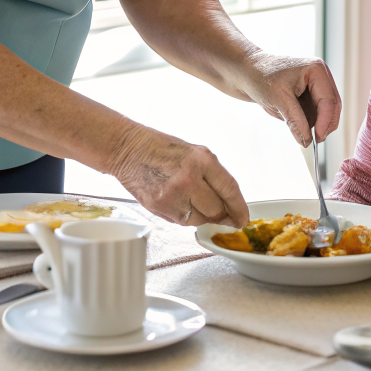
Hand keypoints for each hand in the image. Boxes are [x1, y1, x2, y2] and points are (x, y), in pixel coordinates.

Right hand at [108, 123, 248, 227]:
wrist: (127, 149)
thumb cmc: (161, 148)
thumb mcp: (194, 152)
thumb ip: (213, 176)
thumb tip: (229, 204)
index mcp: (202, 159)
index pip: (229, 189)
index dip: (239, 208)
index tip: (243, 219)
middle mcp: (189, 178)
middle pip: (216, 210)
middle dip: (220, 214)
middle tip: (219, 212)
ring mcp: (172, 194)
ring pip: (200, 219)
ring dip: (201, 215)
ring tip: (190, 198)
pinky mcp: (159, 207)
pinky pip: (182, 221)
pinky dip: (185, 216)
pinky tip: (178, 201)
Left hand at [240, 53, 341, 145]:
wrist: (246, 72)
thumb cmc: (260, 77)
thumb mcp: (278, 99)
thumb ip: (295, 120)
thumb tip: (307, 141)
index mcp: (317, 70)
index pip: (329, 101)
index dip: (325, 122)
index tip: (317, 139)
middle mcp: (320, 77)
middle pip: (333, 107)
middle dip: (324, 125)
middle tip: (313, 141)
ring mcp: (315, 87)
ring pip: (325, 114)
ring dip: (313, 123)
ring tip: (289, 120)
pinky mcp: (309, 96)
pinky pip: (314, 115)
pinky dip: (306, 122)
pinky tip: (287, 116)